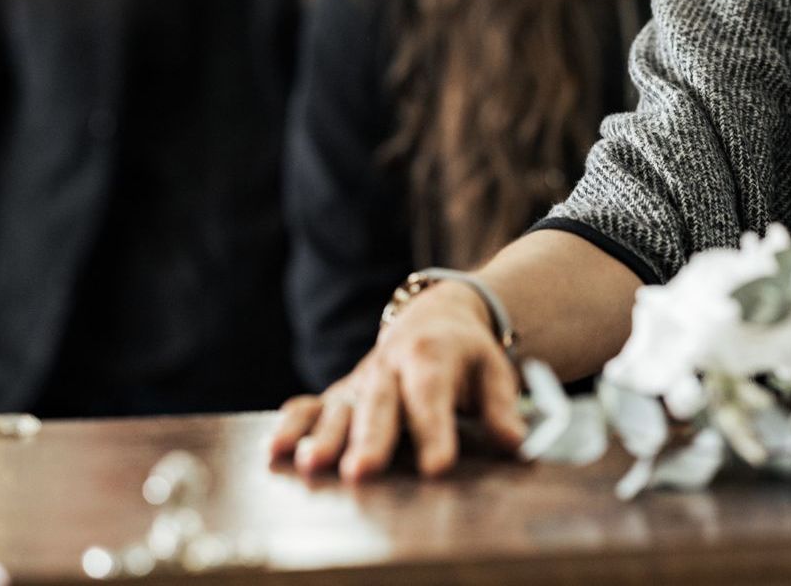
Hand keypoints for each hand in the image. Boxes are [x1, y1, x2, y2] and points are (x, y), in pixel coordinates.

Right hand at [270, 283, 526, 479]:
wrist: (433, 318)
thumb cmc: (467, 356)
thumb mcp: (494, 372)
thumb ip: (502, 409)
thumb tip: (515, 444)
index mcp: (431, 358)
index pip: (432, 397)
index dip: (434, 432)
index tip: (438, 467)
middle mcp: (388, 368)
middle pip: (379, 406)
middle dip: (369, 440)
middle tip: (363, 472)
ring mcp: (359, 381)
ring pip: (339, 409)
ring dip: (323, 438)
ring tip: (311, 466)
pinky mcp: (339, 395)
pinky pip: (309, 407)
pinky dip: (291, 427)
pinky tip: (275, 453)